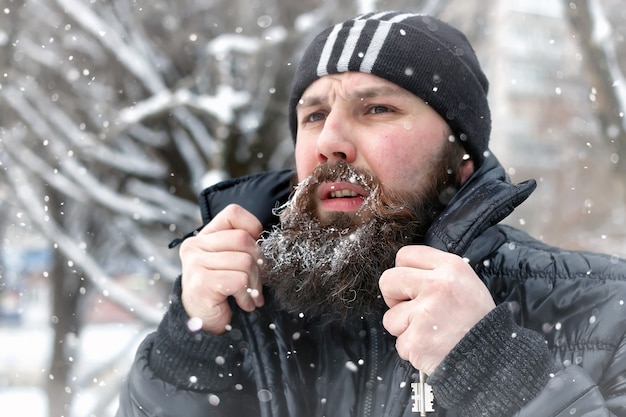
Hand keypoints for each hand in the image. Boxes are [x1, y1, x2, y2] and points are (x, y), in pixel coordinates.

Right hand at [179, 204, 263, 334]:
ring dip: (254, 284)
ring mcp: (194, 264)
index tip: (254, 252)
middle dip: (258, 264)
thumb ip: (243, 246)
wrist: (205, 325)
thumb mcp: (231, 262)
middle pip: (244, 240)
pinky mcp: (200, 284)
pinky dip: (246, 295)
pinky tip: (241, 303)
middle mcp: (195, 246)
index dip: (253, 229)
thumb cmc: (224, 291)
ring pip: (245, 261)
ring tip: (248, 296)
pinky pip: (239, 281)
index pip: (234, 213)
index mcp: (204, 236)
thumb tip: (268, 242)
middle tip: (256, 283)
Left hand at [380, 245, 495, 374]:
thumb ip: (436, 273)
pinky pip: (400, 343)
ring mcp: (425, 314)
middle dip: (394, 297)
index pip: (405, 255)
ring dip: (405, 328)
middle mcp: (437, 286)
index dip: (404, 272)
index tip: (411, 286)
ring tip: (430, 332)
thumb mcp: (467, 283)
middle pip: (387, 280)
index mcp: (451, 267)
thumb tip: (405, 272)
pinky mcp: (417, 340)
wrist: (493, 358)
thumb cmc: (477, 321)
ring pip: (390, 317)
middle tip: (412, 309)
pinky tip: (432, 347)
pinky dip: (413, 349)